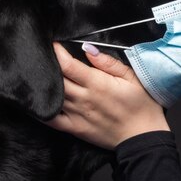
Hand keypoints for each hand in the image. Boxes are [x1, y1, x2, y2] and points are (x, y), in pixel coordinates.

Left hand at [44, 42, 169, 148]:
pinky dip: (41, 110)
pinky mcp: (75, 128)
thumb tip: (88, 49)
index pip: (68, 65)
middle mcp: (83, 98)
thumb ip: (109, 63)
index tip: (53, 43)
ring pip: (52, 96)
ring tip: (42, 74)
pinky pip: (52, 119)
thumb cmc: (142, 105)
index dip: (57, 52)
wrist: (143, 137)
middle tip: (45, 56)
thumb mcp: (133, 78)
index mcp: (97, 84)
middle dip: (49, 65)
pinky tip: (37, 102)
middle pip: (56, 79)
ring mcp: (77, 114)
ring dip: (44, 84)